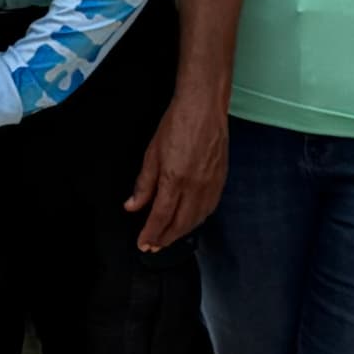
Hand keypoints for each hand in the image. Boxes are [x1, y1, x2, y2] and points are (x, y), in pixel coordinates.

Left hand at [125, 90, 229, 251]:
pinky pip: (209, 208)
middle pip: (180, 223)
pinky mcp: (221, 180)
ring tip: (168, 238)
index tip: (143, 244)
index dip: (151, 234)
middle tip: (153, 246)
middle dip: (165, 238)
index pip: (161, 216)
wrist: (204, 107)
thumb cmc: (177, 124)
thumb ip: (143, 184)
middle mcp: (195, 186)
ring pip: (197, 219)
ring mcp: (211, 184)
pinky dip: (198, 220)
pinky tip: (190, 222)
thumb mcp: (151, 153)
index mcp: (175, 179)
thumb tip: (132, 205)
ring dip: (181, 232)